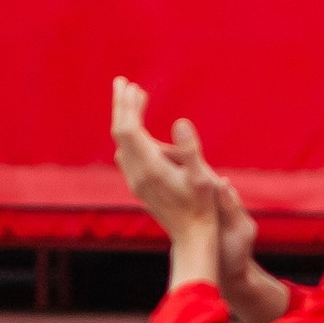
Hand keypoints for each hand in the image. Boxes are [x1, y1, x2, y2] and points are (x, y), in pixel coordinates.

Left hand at [112, 79, 213, 237]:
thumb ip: (190, 150)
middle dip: (121, 106)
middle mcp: (137, 174)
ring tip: (134, 98)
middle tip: (123, 83)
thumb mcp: (202, 179)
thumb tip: (180, 122)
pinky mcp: (139, 187)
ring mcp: (136, 182)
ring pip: (121, 144)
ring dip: (125, 119)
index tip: (132, 85)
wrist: (193, 239)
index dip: (127, 105)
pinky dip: (129, 135)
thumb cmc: (203, 210)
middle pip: (119, 133)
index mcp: (150, 168)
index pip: (128, 129)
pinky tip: (138, 130)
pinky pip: (126, 154)